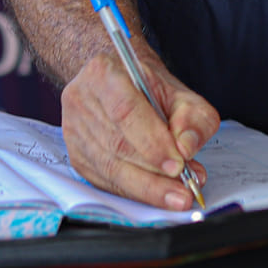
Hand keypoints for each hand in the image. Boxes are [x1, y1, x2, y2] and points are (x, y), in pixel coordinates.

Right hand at [60, 48, 219, 209]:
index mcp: (104, 73)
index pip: (126, 111)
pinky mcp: (76, 155)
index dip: (152, 142)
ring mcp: (74, 130)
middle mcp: (82, 100)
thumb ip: (192, 117)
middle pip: (117, 146)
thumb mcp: (180, 92)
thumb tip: (186, 146)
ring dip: (147, 188)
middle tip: (184, 191)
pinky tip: (156, 194)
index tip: (178, 164)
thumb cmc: (147, 86)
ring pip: (110, 168)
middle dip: (154, 175)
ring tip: (177, 195)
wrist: (118, 82)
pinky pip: (106, 181)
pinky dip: (134, 192)